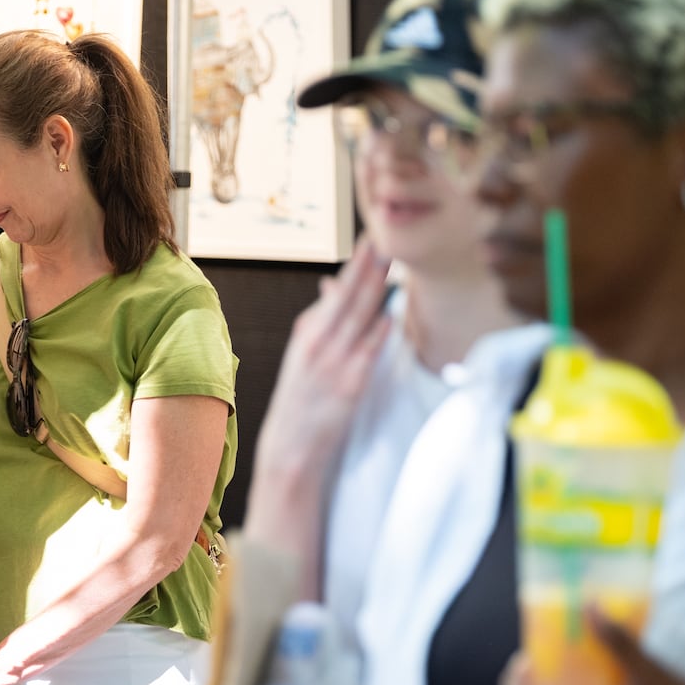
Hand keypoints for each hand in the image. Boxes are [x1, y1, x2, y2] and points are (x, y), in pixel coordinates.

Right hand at [247, 237, 391, 549]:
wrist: (291, 447)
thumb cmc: (304, 400)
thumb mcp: (307, 355)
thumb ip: (324, 320)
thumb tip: (334, 285)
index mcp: (308, 333)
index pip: (338, 292)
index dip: (357, 265)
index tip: (373, 238)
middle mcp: (317, 344)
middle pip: (347, 297)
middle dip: (366, 266)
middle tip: (384, 236)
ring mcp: (332, 364)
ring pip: (358, 318)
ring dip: (376, 290)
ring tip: (393, 263)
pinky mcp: (347, 386)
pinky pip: (367, 352)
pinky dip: (378, 331)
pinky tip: (390, 313)